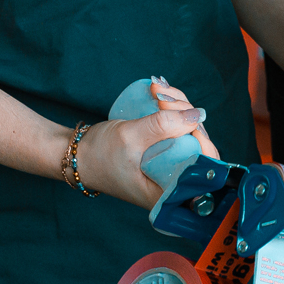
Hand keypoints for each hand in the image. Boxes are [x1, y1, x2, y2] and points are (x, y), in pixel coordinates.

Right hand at [72, 80, 217, 209]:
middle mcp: (174, 178)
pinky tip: (160, 93)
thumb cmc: (100, 155)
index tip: (187, 119)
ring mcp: (169, 161)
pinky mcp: (163, 147)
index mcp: (169, 191)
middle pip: (199, 143)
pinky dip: (172, 106)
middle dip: (185, 113)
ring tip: (156, 92)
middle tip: (161, 99)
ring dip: (178, 105)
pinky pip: (177, 124)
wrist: (78, 155)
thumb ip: (162, 126)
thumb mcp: (130, 138)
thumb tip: (198, 115)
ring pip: (189, 129)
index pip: (204, 169)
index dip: (203, 141)